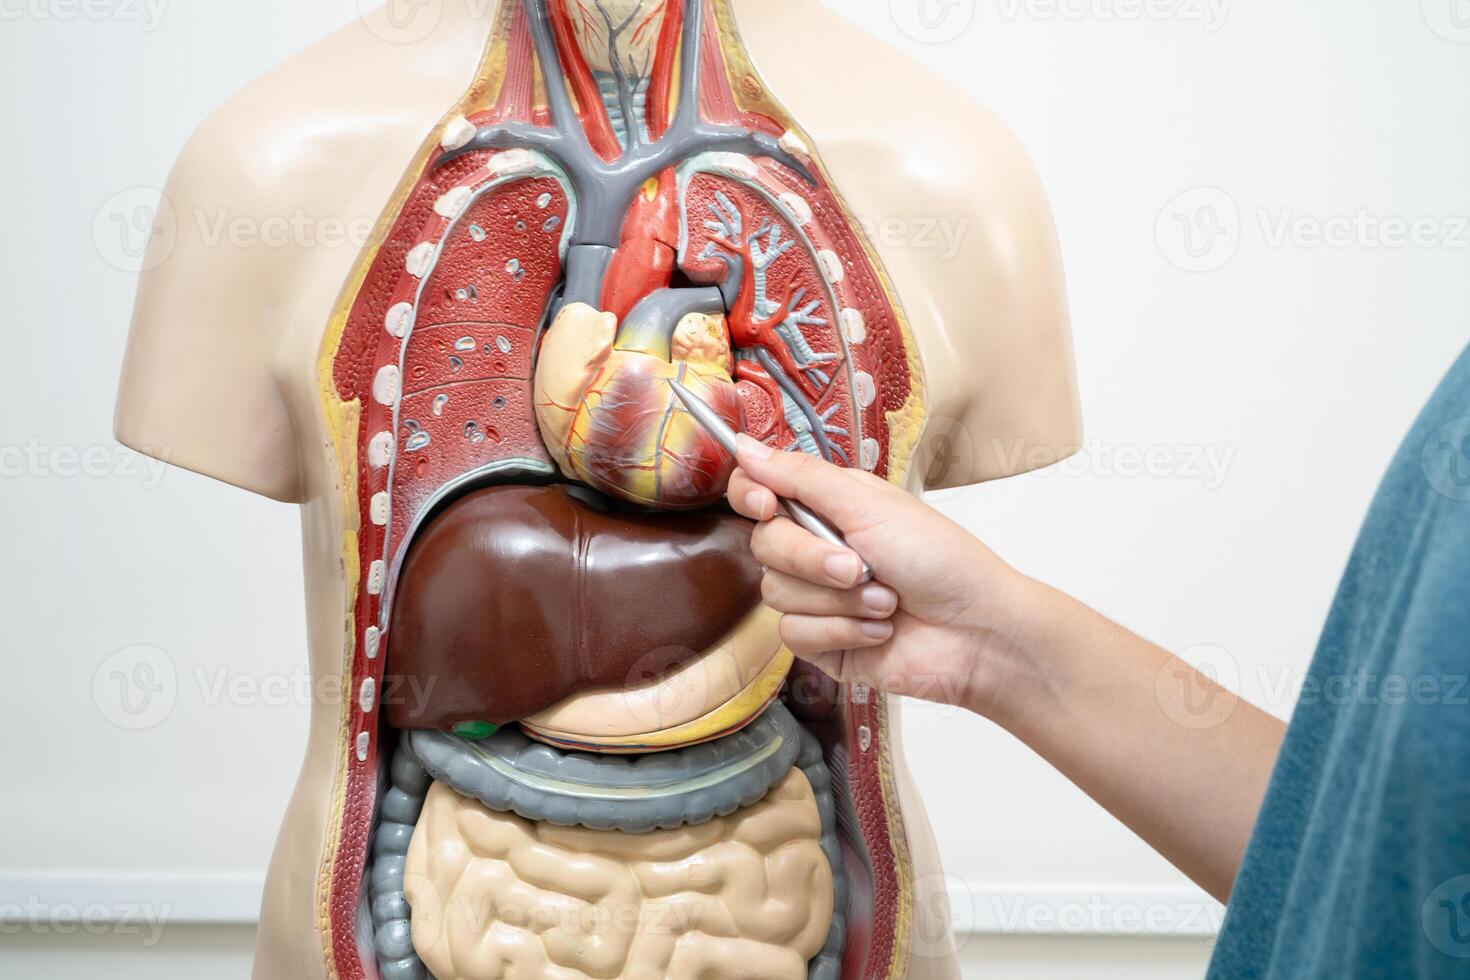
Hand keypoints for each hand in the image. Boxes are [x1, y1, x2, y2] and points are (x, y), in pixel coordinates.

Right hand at [729, 435, 1032, 713]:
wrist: (977, 632)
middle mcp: (817, 549)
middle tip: (860, 565)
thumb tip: (745, 448)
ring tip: (886, 601)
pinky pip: (794, 634)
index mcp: (829, 507)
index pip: (758, 491)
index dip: (751, 495)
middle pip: (765, 545)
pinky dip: (841, 630)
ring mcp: (818, 598)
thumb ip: (803, 477)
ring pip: (777, 593)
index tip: (766, 504)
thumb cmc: (944, 561)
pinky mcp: (824, 642)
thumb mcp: (871, 506)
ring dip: (838, 600)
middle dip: (813, 559)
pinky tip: (879, 630)